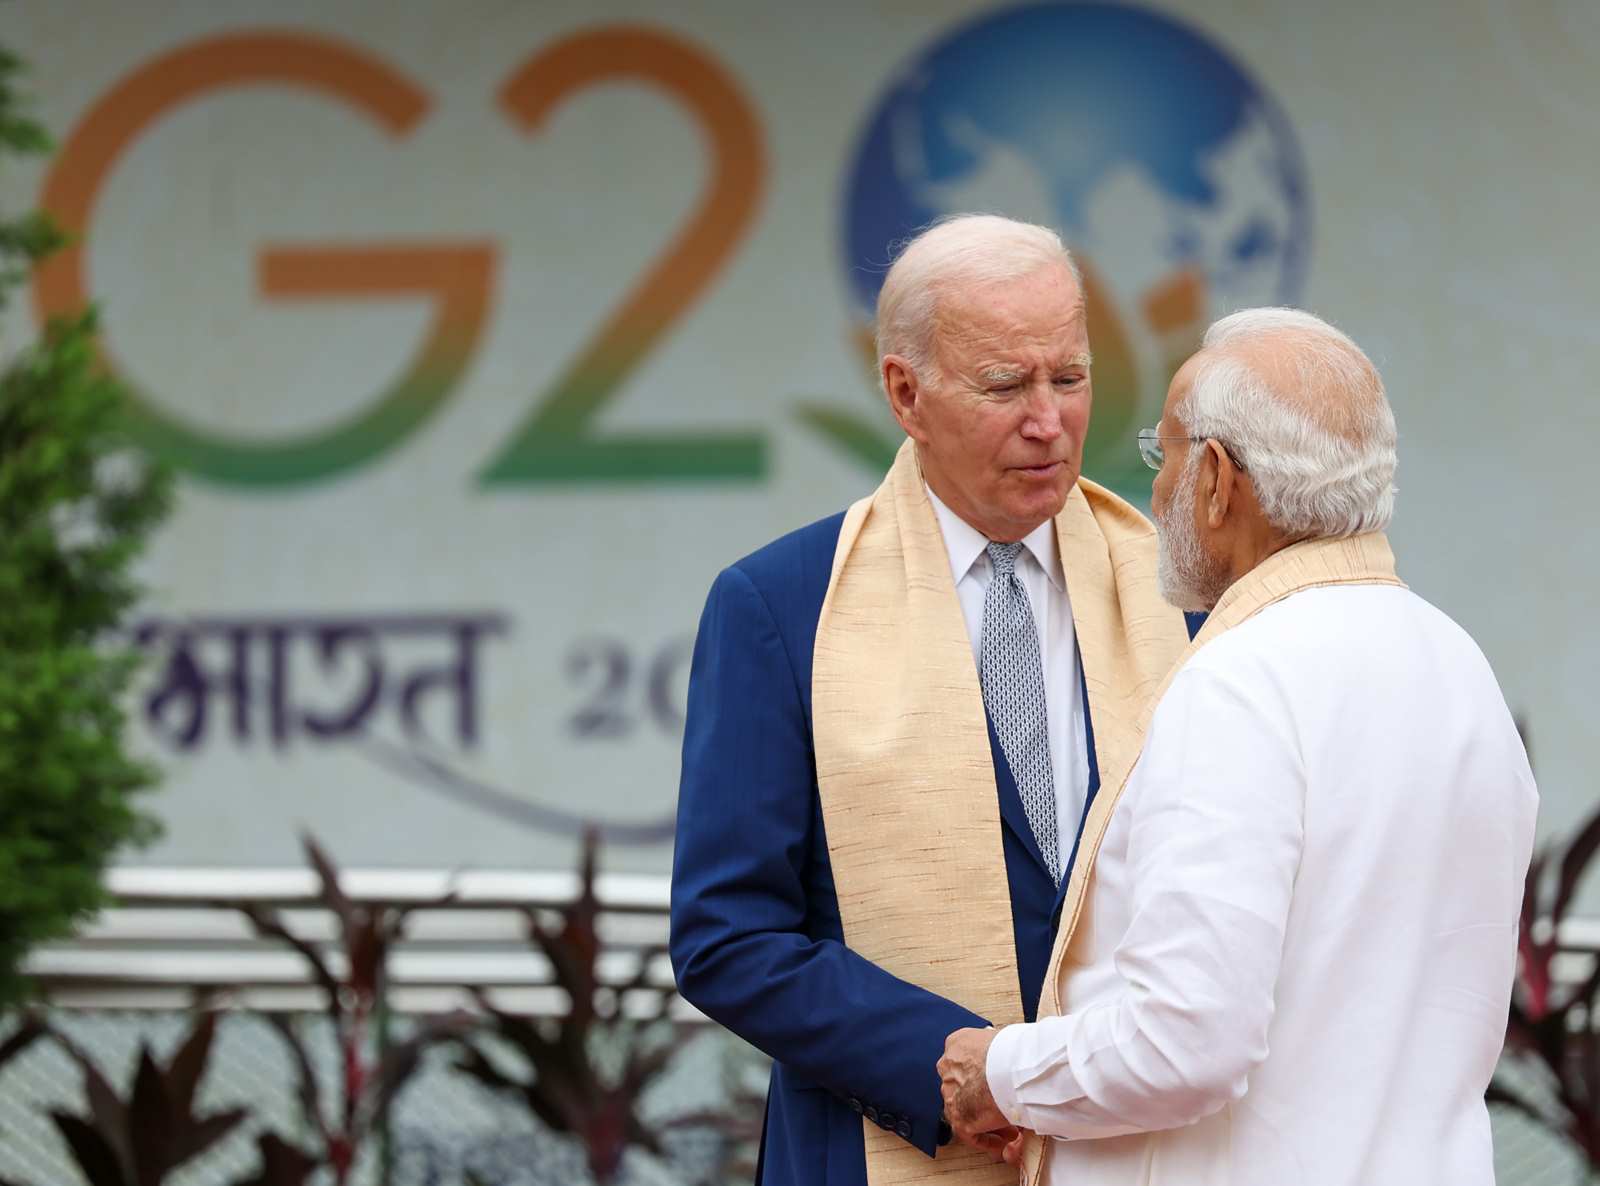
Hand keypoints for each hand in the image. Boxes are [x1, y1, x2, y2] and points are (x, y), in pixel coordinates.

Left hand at [938, 1026, 1013, 1153]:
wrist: (1011, 1068)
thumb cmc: (1013, 1051)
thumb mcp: (998, 1038)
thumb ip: (995, 1047)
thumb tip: (1008, 1054)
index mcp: (957, 1044)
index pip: (965, 1062)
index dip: (982, 1077)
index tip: (997, 1086)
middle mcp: (948, 1068)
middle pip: (964, 1088)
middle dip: (982, 1100)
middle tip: (1003, 1107)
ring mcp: (951, 1094)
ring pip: (966, 1111)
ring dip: (986, 1121)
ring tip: (1011, 1128)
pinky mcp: (959, 1118)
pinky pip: (971, 1135)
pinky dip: (987, 1140)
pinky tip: (1003, 1141)